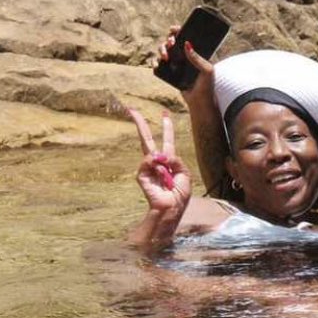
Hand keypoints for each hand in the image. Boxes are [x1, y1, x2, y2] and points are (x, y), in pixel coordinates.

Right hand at [113, 101, 191, 216]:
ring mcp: (148, 168)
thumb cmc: (180, 195)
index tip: (164, 114)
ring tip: (167, 176)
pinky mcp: (141, 175)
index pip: (167, 141)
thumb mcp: (185, 174)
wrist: (172, 208)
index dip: (166, 128)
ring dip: (161, 161)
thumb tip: (162, 155)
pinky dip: (154, 165)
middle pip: (147, 139)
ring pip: (148, 151)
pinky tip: (159, 174)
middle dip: (140, 124)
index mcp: (170, 162)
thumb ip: (176, 160)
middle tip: (131, 109)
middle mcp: (157, 163)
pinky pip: (147, 162)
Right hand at [158, 25, 216, 112]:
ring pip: (163, 51)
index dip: (177, 30)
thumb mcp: (207, 70)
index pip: (184, 36)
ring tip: (165, 57)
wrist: (200, 102)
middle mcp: (183, 56)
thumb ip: (197, 58)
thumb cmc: (207, 86)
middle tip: (172, 44)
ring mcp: (175, 64)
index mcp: (194, 52)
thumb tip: (186, 44)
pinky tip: (158, 65)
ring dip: (161, 49)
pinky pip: (158, 65)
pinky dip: (155, 63)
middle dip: (169, 40)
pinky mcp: (169, 73)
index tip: (175, 30)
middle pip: (171, 41)